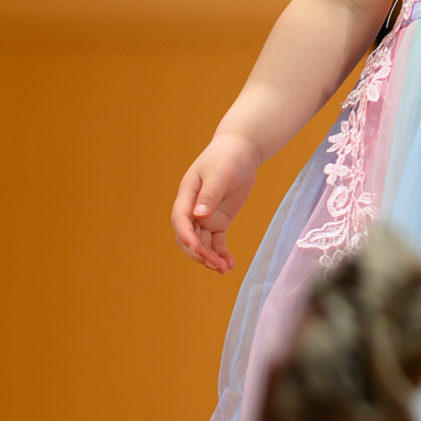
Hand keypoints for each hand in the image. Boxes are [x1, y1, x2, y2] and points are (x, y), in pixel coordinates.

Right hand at [172, 133, 262, 272]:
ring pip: (202, 244)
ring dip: (210, 258)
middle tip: (216, 265)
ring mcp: (205, 217)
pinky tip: (230, 264)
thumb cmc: (226, 158)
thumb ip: (210, 194)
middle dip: (199, 253)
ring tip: (225, 269)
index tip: (198, 249)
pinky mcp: (218, 221)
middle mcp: (192, 210)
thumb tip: (199, 215)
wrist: (240, 151)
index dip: (187, 236)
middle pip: (188, 238)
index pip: (180, 221)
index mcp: (186, 197)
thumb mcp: (220, 173)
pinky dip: (221, 253)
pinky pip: (216, 242)